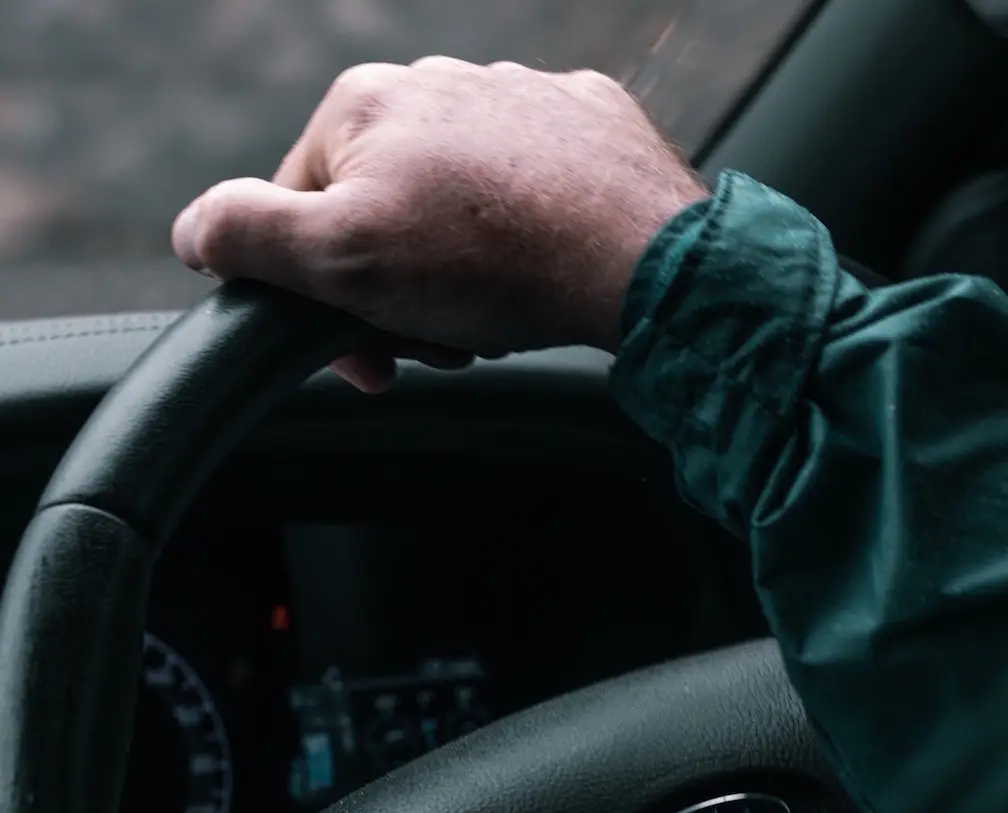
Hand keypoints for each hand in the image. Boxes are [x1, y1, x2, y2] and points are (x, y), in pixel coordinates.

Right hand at [171, 58, 709, 391]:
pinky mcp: (585, 125)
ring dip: (462, 275)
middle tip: (441, 342)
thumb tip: (193, 234)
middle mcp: (437, 83)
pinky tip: (544, 273)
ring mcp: (517, 97)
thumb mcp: (339, 260)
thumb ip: (248, 238)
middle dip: (399, 292)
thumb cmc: (489, 258)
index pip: (302, 211)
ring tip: (495, 314)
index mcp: (362, 105)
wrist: (637, 256)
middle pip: (383, 212)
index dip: (326, 298)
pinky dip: (529, 239)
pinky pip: (533, 192)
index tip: (370, 355)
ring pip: (459, 207)